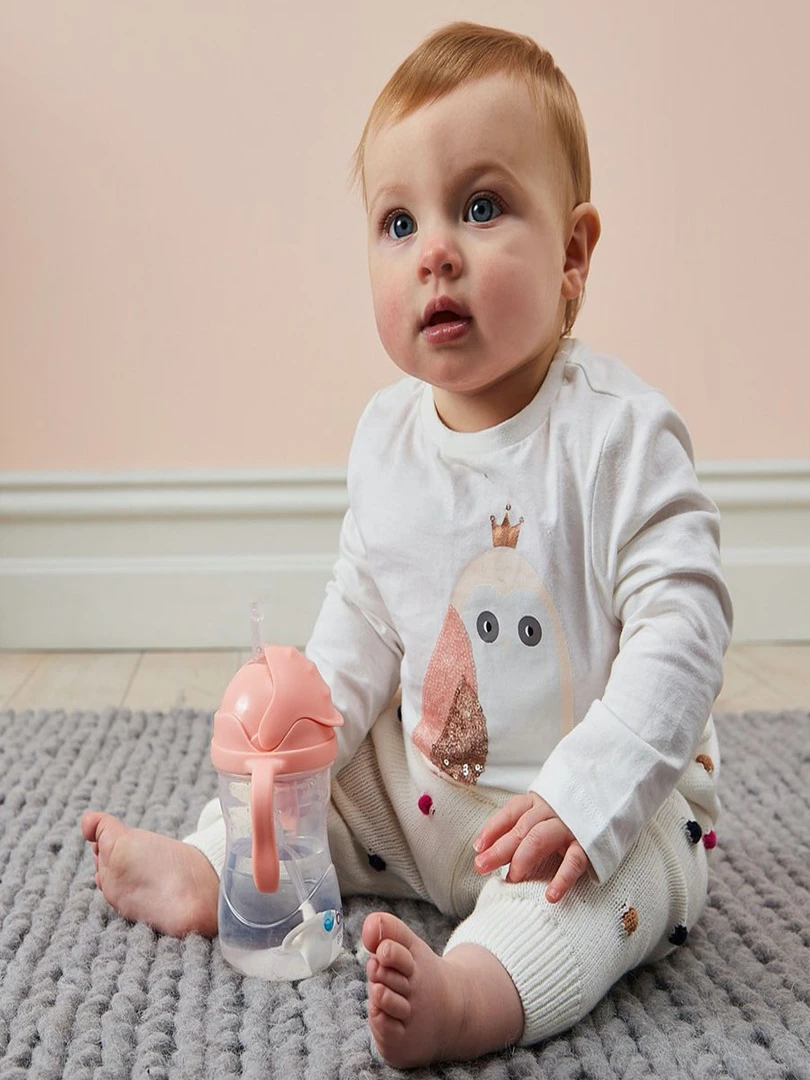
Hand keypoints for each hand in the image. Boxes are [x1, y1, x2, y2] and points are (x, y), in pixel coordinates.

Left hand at [473, 792, 591, 902]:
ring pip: (539, 839)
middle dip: (498, 848)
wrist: (613, 803)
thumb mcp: (544, 816)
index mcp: (539, 802)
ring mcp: (570, 826)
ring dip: (522, 859)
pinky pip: (573, 861)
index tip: (478, 848)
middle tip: (481, 867)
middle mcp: (552, 811)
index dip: (493, 829)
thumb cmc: (570, 817)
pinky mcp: (588, 844)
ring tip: (511, 879)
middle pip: (520, 828)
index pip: (511, 812)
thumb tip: (486, 850)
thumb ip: (521, 829)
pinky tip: (550, 896)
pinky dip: (562, 879)